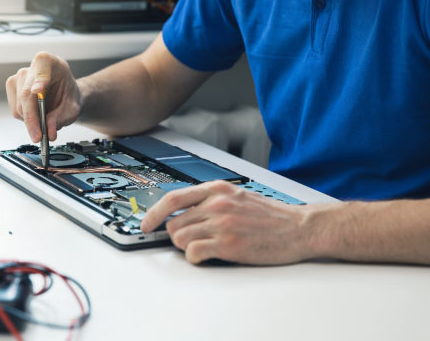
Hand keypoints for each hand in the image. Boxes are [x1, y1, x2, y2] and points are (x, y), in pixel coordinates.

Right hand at [6, 52, 81, 142]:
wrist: (64, 95)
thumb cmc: (68, 96)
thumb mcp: (72, 108)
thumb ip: (62, 118)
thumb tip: (49, 131)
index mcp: (50, 62)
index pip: (42, 68)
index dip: (39, 79)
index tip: (38, 90)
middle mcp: (31, 68)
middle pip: (26, 95)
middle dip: (32, 118)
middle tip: (39, 136)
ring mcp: (18, 77)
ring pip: (19, 106)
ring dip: (31, 121)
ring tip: (44, 122)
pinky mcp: (11, 88)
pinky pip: (14, 110)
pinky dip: (25, 119)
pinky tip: (36, 115)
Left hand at [140, 181, 313, 264]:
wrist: (301, 227)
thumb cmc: (272, 215)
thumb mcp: (238, 196)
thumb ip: (211, 199)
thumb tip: (184, 211)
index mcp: (217, 189)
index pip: (172, 198)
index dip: (154, 213)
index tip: (146, 223)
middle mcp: (216, 203)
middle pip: (174, 223)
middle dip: (178, 235)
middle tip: (192, 241)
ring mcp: (222, 223)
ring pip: (180, 239)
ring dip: (187, 247)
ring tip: (205, 248)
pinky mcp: (229, 244)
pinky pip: (194, 253)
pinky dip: (196, 257)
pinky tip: (208, 256)